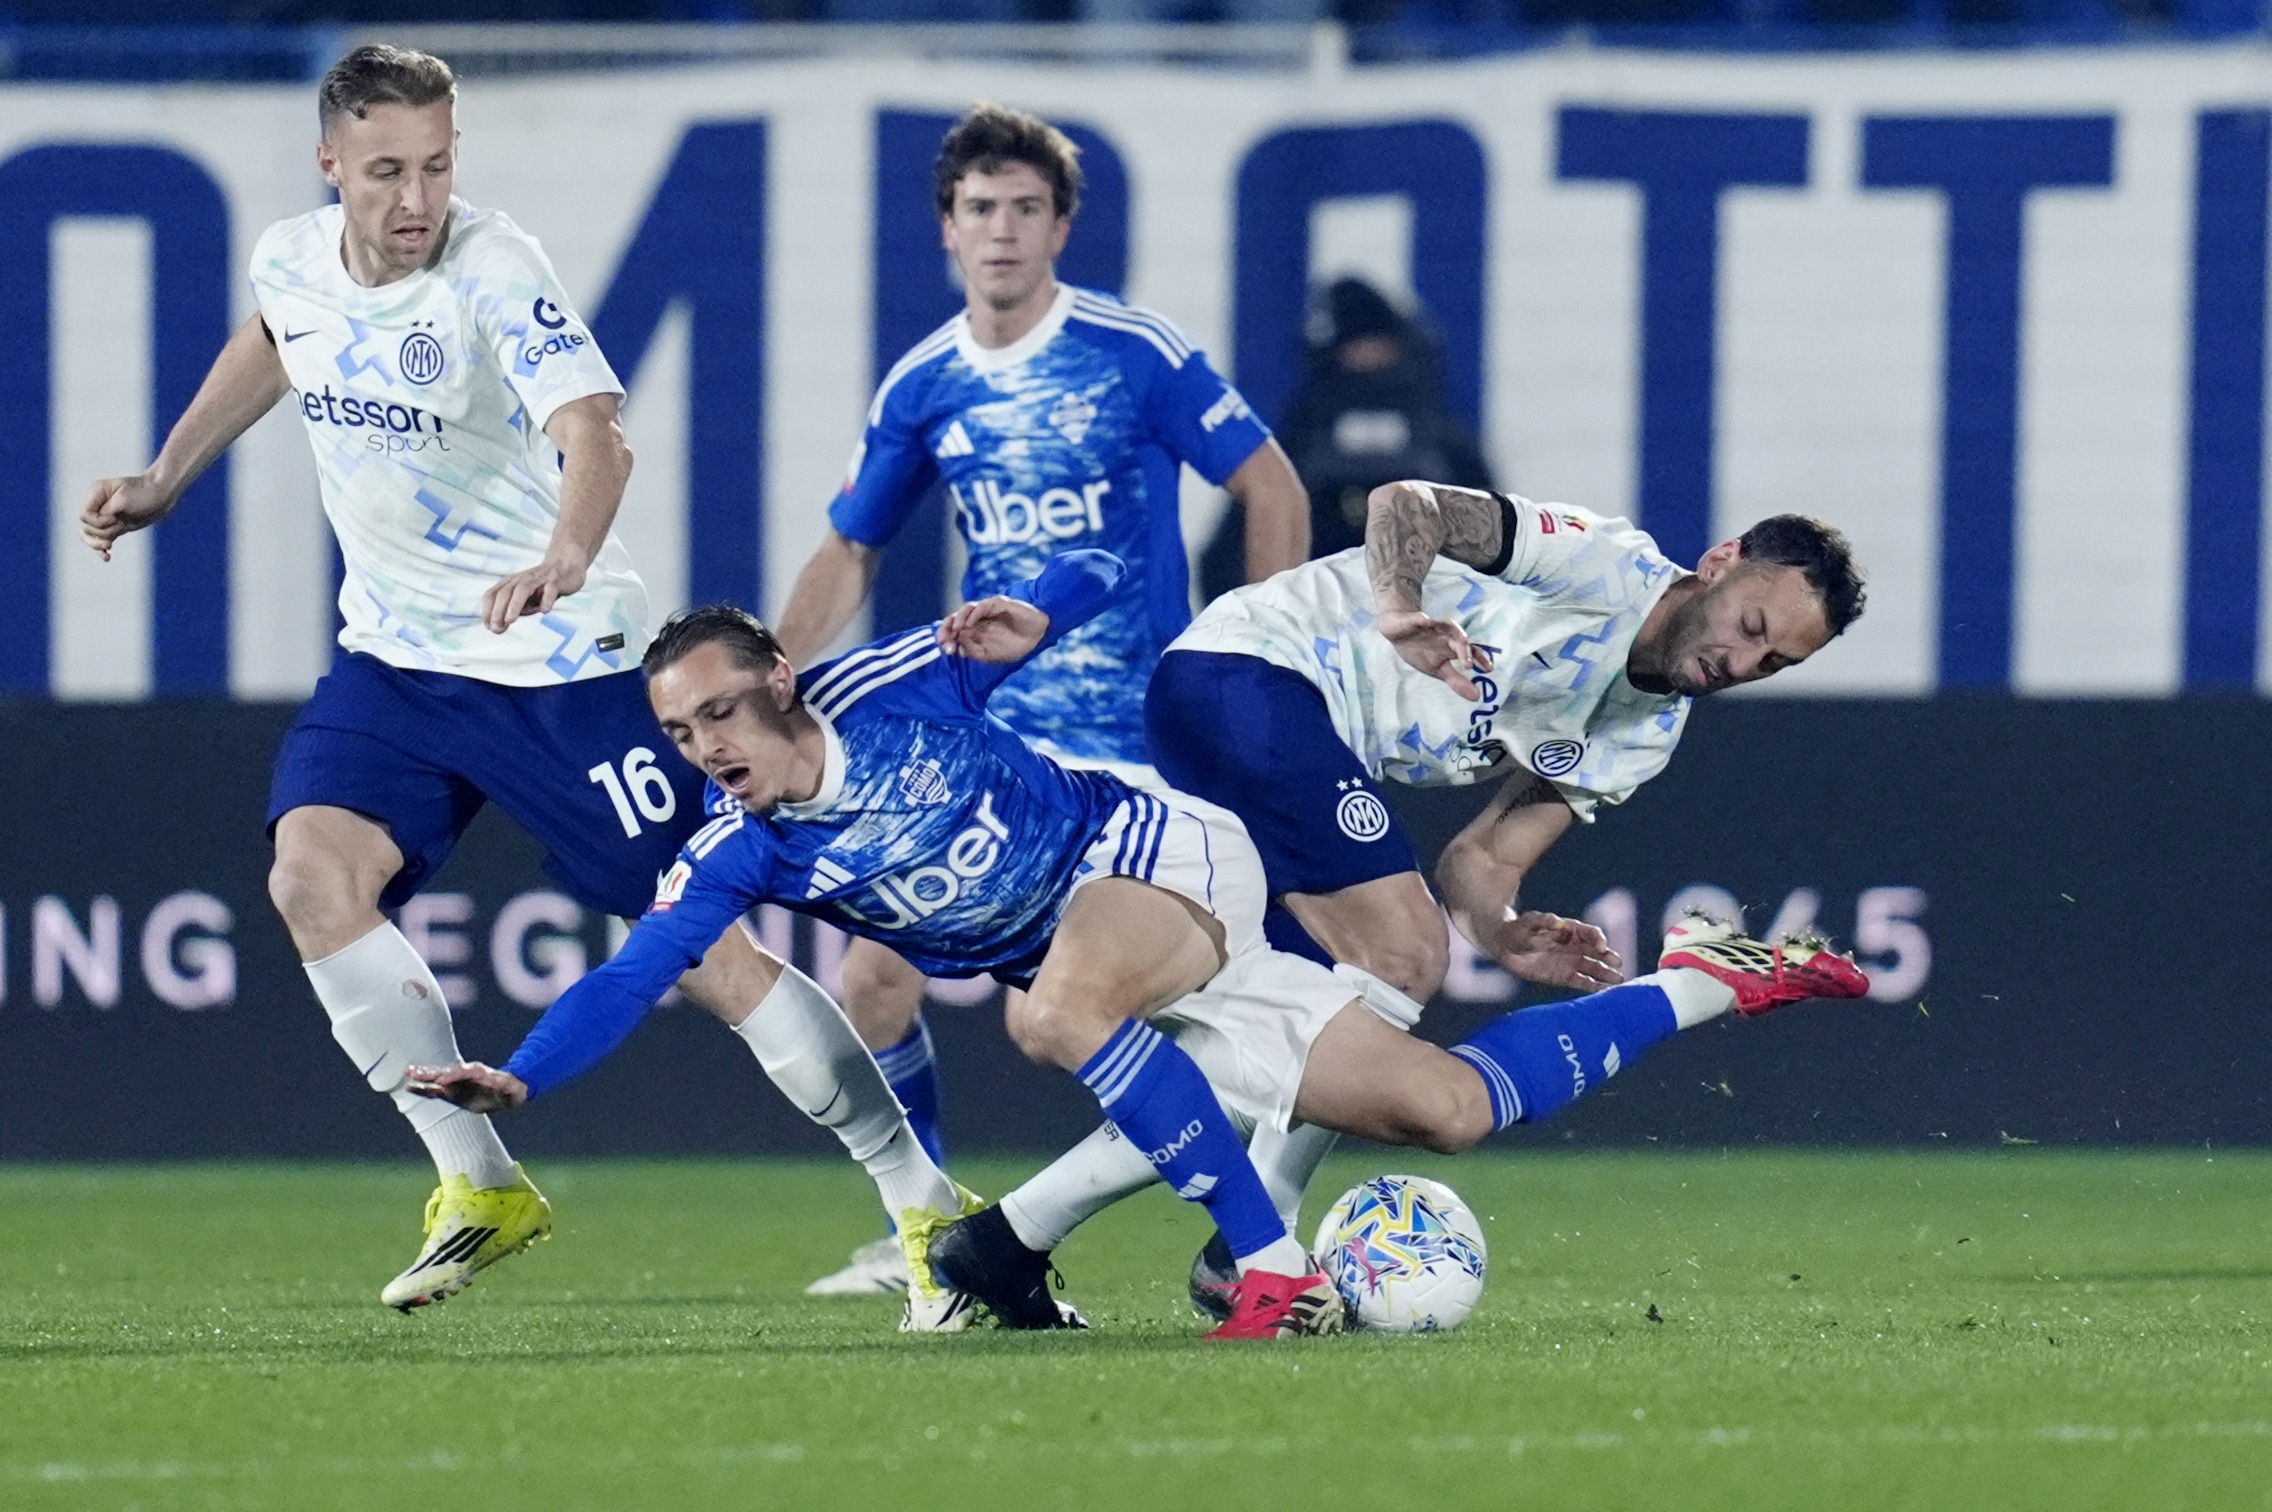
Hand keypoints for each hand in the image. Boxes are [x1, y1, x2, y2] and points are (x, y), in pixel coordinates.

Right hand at [80, 473, 177, 559]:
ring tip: (109, 546)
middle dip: (100, 532)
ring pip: (90, 536)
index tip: (114, 518)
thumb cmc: (144, 493)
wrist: (160, 496)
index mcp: (96, 493)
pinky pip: (101, 540)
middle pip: (86, 527)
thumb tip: (97, 523)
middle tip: (118, 526)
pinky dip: (101, 549)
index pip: (84, 515)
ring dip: (100, 542)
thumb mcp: (124, 499)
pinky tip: (107, 557)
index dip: (97, 522)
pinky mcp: (114, 526)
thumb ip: (108, 510)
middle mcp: (97, 505)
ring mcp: (105, 517)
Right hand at [405, 1061, 528, 1114]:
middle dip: (431, 1072)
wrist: (506, 1092)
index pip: (463, 1073)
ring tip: (407, 1073)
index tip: (442, 1081)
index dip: (453, 1076)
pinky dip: (423, 1089)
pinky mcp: (452, 1092)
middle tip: (414, 1071)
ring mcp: (457, 1083)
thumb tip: (500, 1080)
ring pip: (437, 1079)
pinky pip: (435, 1090)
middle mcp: (464, 1075)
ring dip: (423, 1077)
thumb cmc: (510, 1089)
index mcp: (478, 1072)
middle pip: (445, 1072)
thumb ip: (504, 1084)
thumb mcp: (511, 1088)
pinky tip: (409, 1087)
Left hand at [482, 554, 588, 633]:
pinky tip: (545, 611)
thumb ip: (513, 611)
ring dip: (514, 605)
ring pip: (522, 590)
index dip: (487, 610)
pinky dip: (546, 600)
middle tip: (495, 628)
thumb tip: (498, 627)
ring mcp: (539, 580)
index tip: (488, 626)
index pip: (492, 595)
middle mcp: (521, 580)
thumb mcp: (524, 599)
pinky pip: (550, 590)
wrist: (566, 565)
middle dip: (497, 611)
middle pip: (505, 593)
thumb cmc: (542, 587)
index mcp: (510, 583)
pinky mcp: (556, 581)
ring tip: (510, 620)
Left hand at [937, 595, 1047, 663]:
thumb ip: (975, 652)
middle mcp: (978, 619)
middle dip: (947, 629)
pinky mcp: (998, 603)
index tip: (946, 650)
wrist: (1038, 635)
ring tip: (956, 631)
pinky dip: (974, 614)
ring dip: (958, 619)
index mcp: (974, 631)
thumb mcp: (992, 655)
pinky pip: (982, 606)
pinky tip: (969, 625)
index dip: (946, 638)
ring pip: (966, 609)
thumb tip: (959, 649)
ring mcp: (987, 610)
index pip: (953, 631)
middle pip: (955, 618)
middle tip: (945, 641)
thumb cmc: (1015, 645)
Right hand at [1379, 608, 1492, 700]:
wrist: (1399, 632)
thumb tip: (1477, 697)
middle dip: (1464, 650)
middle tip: (1466, 664)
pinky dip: (1421, 620)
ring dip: (1450, 630)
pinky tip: (1424, 621)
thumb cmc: (1421, 650)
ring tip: (1456, 637)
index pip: (1469, 651)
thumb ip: (1456, 681)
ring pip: (1444, 625)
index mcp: (1450, 648)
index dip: (1479, 658)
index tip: (1489, 669)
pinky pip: (1417, 619)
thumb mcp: (1437, 669)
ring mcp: (1430, 625)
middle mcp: (1445, 634)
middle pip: (1459, 639)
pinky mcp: (1413, 620)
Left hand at [1483, 910, 1622, 989]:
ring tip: (1618, 980)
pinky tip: (1603, 991)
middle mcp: (1574, 946)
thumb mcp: (1529, 922)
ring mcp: (1569, 962)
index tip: (1601, 946)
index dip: (1598, 939)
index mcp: (1569, 930)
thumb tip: (1559, 922)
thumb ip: (1544, 921)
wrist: (1504, 945)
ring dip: (1606, 974)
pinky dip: (1592, 987)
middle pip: (1596, 952)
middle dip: (1608, 957)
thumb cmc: (1518, 929)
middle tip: (1618, 963)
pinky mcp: (1563, 976)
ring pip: (1593, 968)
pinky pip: (1581, 982)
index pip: (1590, 933)